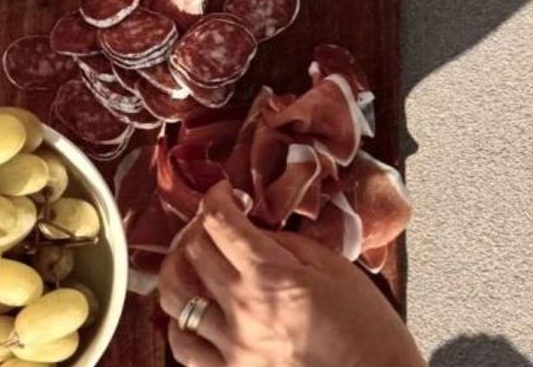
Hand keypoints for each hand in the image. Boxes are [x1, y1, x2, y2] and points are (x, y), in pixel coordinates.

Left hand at [158, 182, 424, 366]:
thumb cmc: (368, 329)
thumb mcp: (336, 269)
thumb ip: (285, 243)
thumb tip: (252, 230)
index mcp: (271, 277)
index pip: (219, 223)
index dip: (216, 198)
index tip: (224, 193)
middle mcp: (242, 311)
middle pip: (191, 251)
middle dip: (198, 226)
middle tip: (213, 223)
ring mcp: (232, 349)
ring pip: (174, 296)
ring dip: (179, 270)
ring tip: (194, 263)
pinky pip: (183, 347)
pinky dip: (182, 323)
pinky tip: (196, 311)